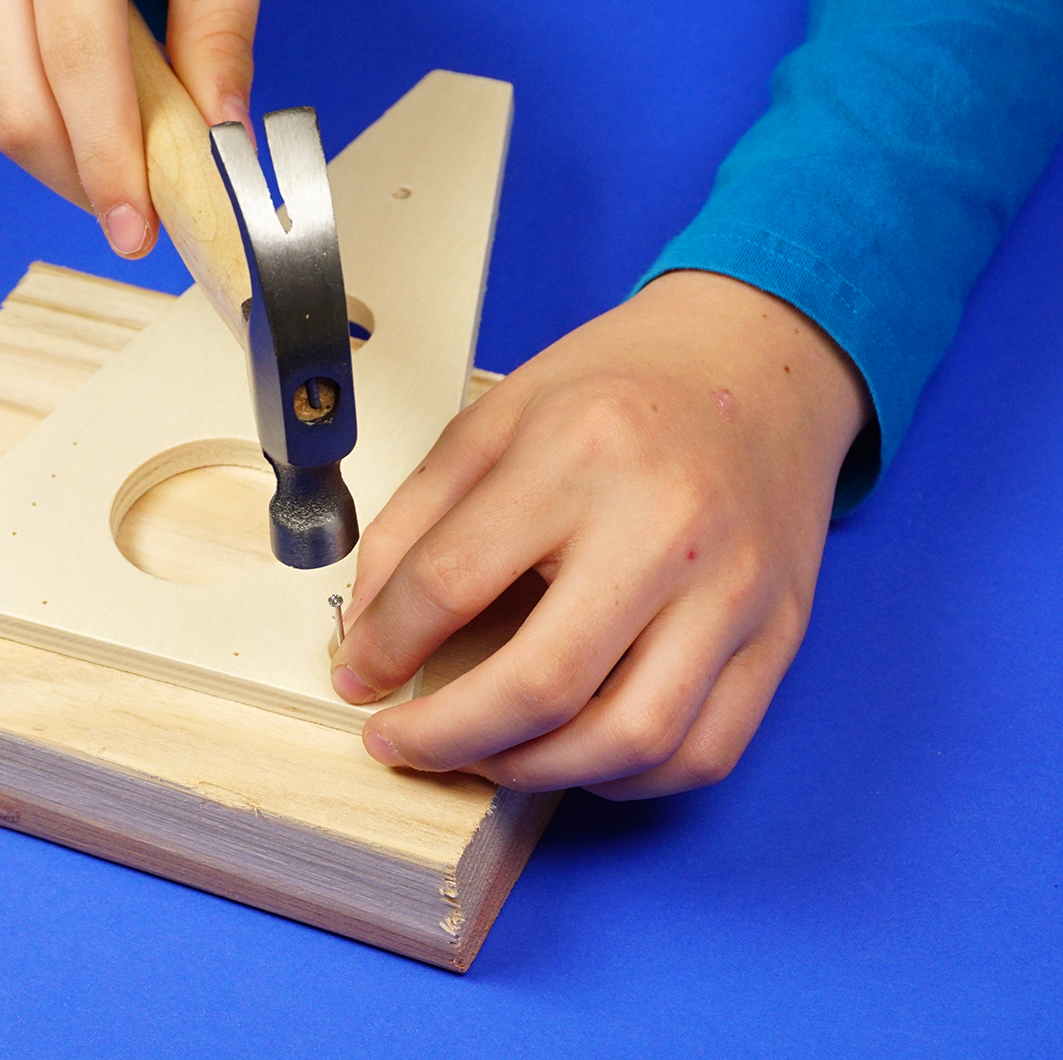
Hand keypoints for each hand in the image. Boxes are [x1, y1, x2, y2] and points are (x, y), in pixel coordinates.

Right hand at [0, 0, 273, 255]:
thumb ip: (217, 25)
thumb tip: (222, 132)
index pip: (76, 63)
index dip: (109, 160)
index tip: (138, 229)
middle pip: (15, 101)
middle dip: (79, 179)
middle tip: (134, 217)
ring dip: (55, 147)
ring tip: (117, 147)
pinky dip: (23, 100)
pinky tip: (70, 93)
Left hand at [330, 271, 872, 798]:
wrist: (761, 359)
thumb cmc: (627, 385)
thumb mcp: (495, 417)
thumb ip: (417, 521)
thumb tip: (369, 631)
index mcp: (579, 452)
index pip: (451, 582)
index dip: (382, 645)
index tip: (358, 675)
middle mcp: (665, 526)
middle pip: (539, 684)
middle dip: (445, 738)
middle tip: (403, 742)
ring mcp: (734, 589)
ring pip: (629, 740)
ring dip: (532, 772)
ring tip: (483, 754)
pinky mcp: (779, 632)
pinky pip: (704, 750)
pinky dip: (626, 777)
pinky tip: (574, 750)